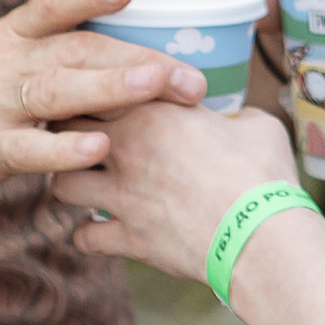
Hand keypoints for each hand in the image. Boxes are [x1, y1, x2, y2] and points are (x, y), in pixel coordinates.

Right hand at [0, 0, 205, 210]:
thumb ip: (51, 53)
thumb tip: (125, 51)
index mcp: (10, 36)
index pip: (53, 4)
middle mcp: (3, 63)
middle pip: (76, 50)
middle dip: (136, 59)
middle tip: (189, 75)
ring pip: (55, 92)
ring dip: (109, 88)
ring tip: (153, 88)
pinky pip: (27, 149)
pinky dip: (63, 150)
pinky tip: (97, 149)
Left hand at [53, 101, 307, 284]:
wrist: (262, 235)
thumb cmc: (264, 173)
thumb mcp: (257, 125)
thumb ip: (235, 117)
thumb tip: (235, 121)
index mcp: (152, 109)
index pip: (95, 86)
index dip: (93, 92)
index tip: (100, 98)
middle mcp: (124, 148)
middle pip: (62, 131)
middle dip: (67, 134)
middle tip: (82, 140)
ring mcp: (120, 196)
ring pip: (60, 186)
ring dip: (70, 184)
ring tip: (87, 186)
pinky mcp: (127, 238)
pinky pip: (84, 237)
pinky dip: (90, 236)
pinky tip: (103, 232)